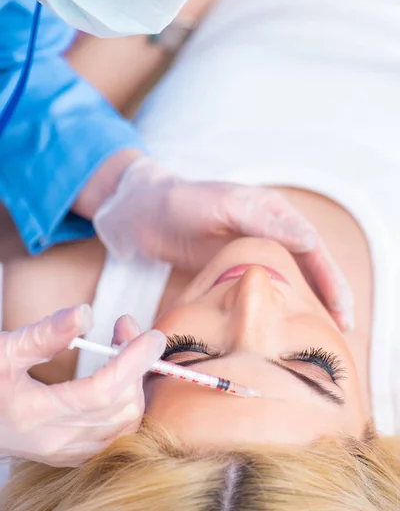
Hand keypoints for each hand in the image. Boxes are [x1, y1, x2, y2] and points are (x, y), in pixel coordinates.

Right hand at [0, 305, 165, 466]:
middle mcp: (56, 440)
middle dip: (135, 364)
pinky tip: (117, 375)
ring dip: (135, 383)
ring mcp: (66, 451)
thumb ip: (44, 333)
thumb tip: (86, 314)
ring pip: (126, 424)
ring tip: (122, 348)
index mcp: (36, 414)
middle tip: (125, 329)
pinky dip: (128, 402)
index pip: (102, 392)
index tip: (152, 336)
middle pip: (120, 408)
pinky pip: (118, 433)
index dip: (133, 361)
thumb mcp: (3, 351)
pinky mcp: (73, 452)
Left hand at [94, 157, 353, 329]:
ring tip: (322, 333)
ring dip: (307, 304)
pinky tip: (283, 324)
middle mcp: (269, 231)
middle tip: (341, 329)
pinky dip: (279, 305)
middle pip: (309, 267)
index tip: (341, 310)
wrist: (142, 213)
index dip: (330, 279)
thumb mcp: (225, 206)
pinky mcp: (233, 269)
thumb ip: (265, 222)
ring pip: (290, 280)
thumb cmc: (183, 202)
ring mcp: (251, 251)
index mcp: (274, 212)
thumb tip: (311, 240)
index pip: (313, 248)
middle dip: (328, 296)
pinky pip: (264, 289)